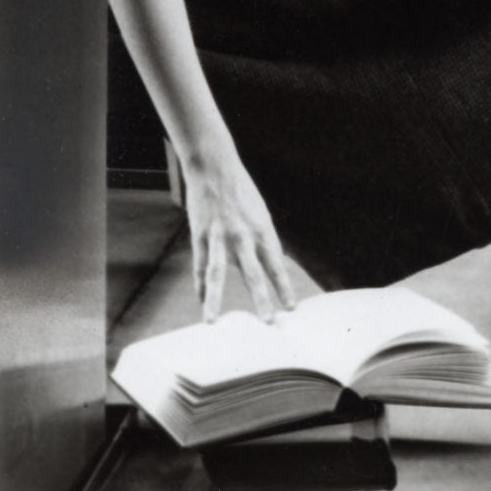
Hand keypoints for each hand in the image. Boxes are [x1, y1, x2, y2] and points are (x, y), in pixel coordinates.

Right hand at [181, 137, 298, 322]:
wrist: (215, 167)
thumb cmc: (240, 190)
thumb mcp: (258, 212)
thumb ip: (260, 239)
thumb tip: (265, 264)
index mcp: (262, 228)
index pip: (276, 264)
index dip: (284, 287)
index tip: (291, 308)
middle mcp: (243, 235)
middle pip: (253, 273)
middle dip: (262, 300)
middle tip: (268, 323)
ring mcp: (220, 236)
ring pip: (217, 274)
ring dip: (214, 300)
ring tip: (212, 322)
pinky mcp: (201, 235)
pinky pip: (200, 266)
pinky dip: (200, 286)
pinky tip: (201, 302)